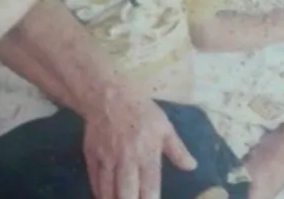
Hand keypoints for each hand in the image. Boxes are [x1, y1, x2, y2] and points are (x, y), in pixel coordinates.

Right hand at [81, 87, 197, 198]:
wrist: (108, 95)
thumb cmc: (140, 111)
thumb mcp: (164, 126)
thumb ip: (177, 150)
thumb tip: (192, 167)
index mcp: (147, 152)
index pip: (150, 187)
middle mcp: (126, 159)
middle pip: (126, 193)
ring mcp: (107, 158)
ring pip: (108, 190)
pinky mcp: (91, 155)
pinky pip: (95, 181)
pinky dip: (100, 193)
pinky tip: (105, 197)